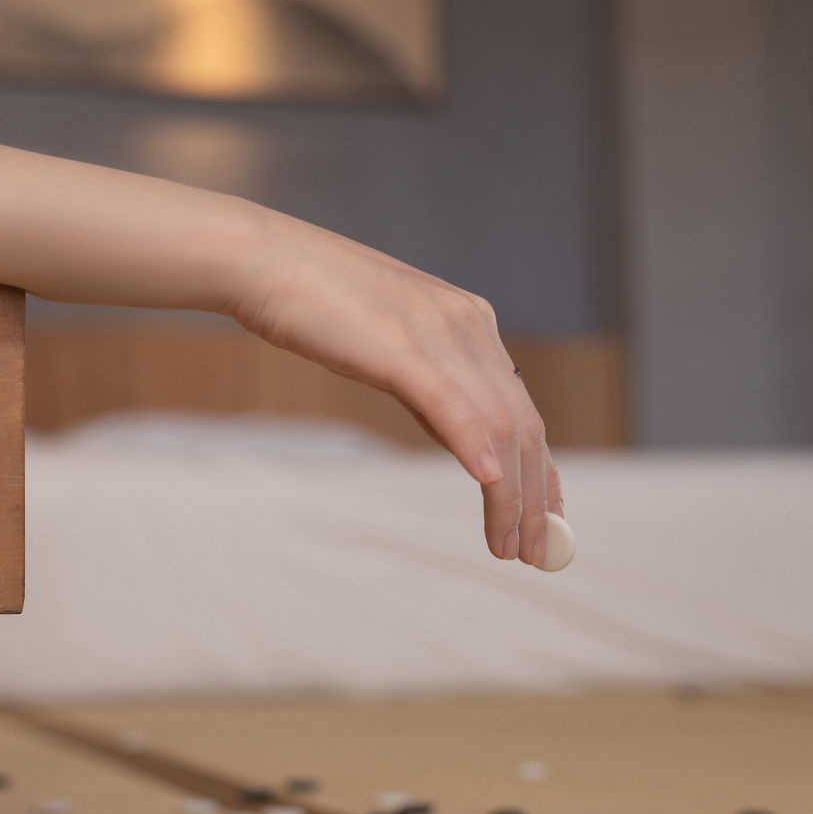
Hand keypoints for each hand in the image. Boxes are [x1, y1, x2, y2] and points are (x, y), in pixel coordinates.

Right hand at [225, 208, 563, 566]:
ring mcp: (438, 333)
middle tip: (538, 553)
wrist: (262, 260)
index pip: (523, 410)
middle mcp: (468, 325)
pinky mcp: (400, 346)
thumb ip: (430, 386)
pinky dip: (475, 447)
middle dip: (536, 497)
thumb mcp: (389, 346)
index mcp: (470, 321)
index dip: (543, 471)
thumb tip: (463, 438)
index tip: (549, 518)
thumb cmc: (314, 303)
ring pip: (496, 426)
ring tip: (511, 545)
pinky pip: (450, 405)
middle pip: (523, 426)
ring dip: (510, 494)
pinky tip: (490, 484)